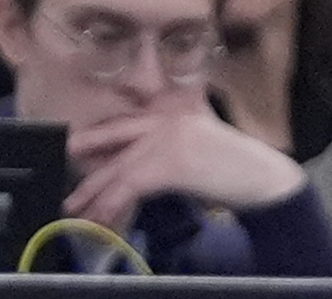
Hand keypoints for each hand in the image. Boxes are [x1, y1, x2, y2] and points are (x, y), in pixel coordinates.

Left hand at [62, 107, 304, 232]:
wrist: (263, 180)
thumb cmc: (237, 169)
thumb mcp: (202, 148)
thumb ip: (174, 148)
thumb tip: (141, 170)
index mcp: (176, 113)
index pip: (128, 124)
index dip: (99, 138)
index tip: (76, 148)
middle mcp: (170, 120)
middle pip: (117, 144)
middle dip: (89, 168)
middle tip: (68, 187)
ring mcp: (169, 139)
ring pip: (120, 170)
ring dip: (95, 196)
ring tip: (77, 212)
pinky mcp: (170, 164)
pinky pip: (130, 187)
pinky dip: (113, 206)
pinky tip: (103, 219)